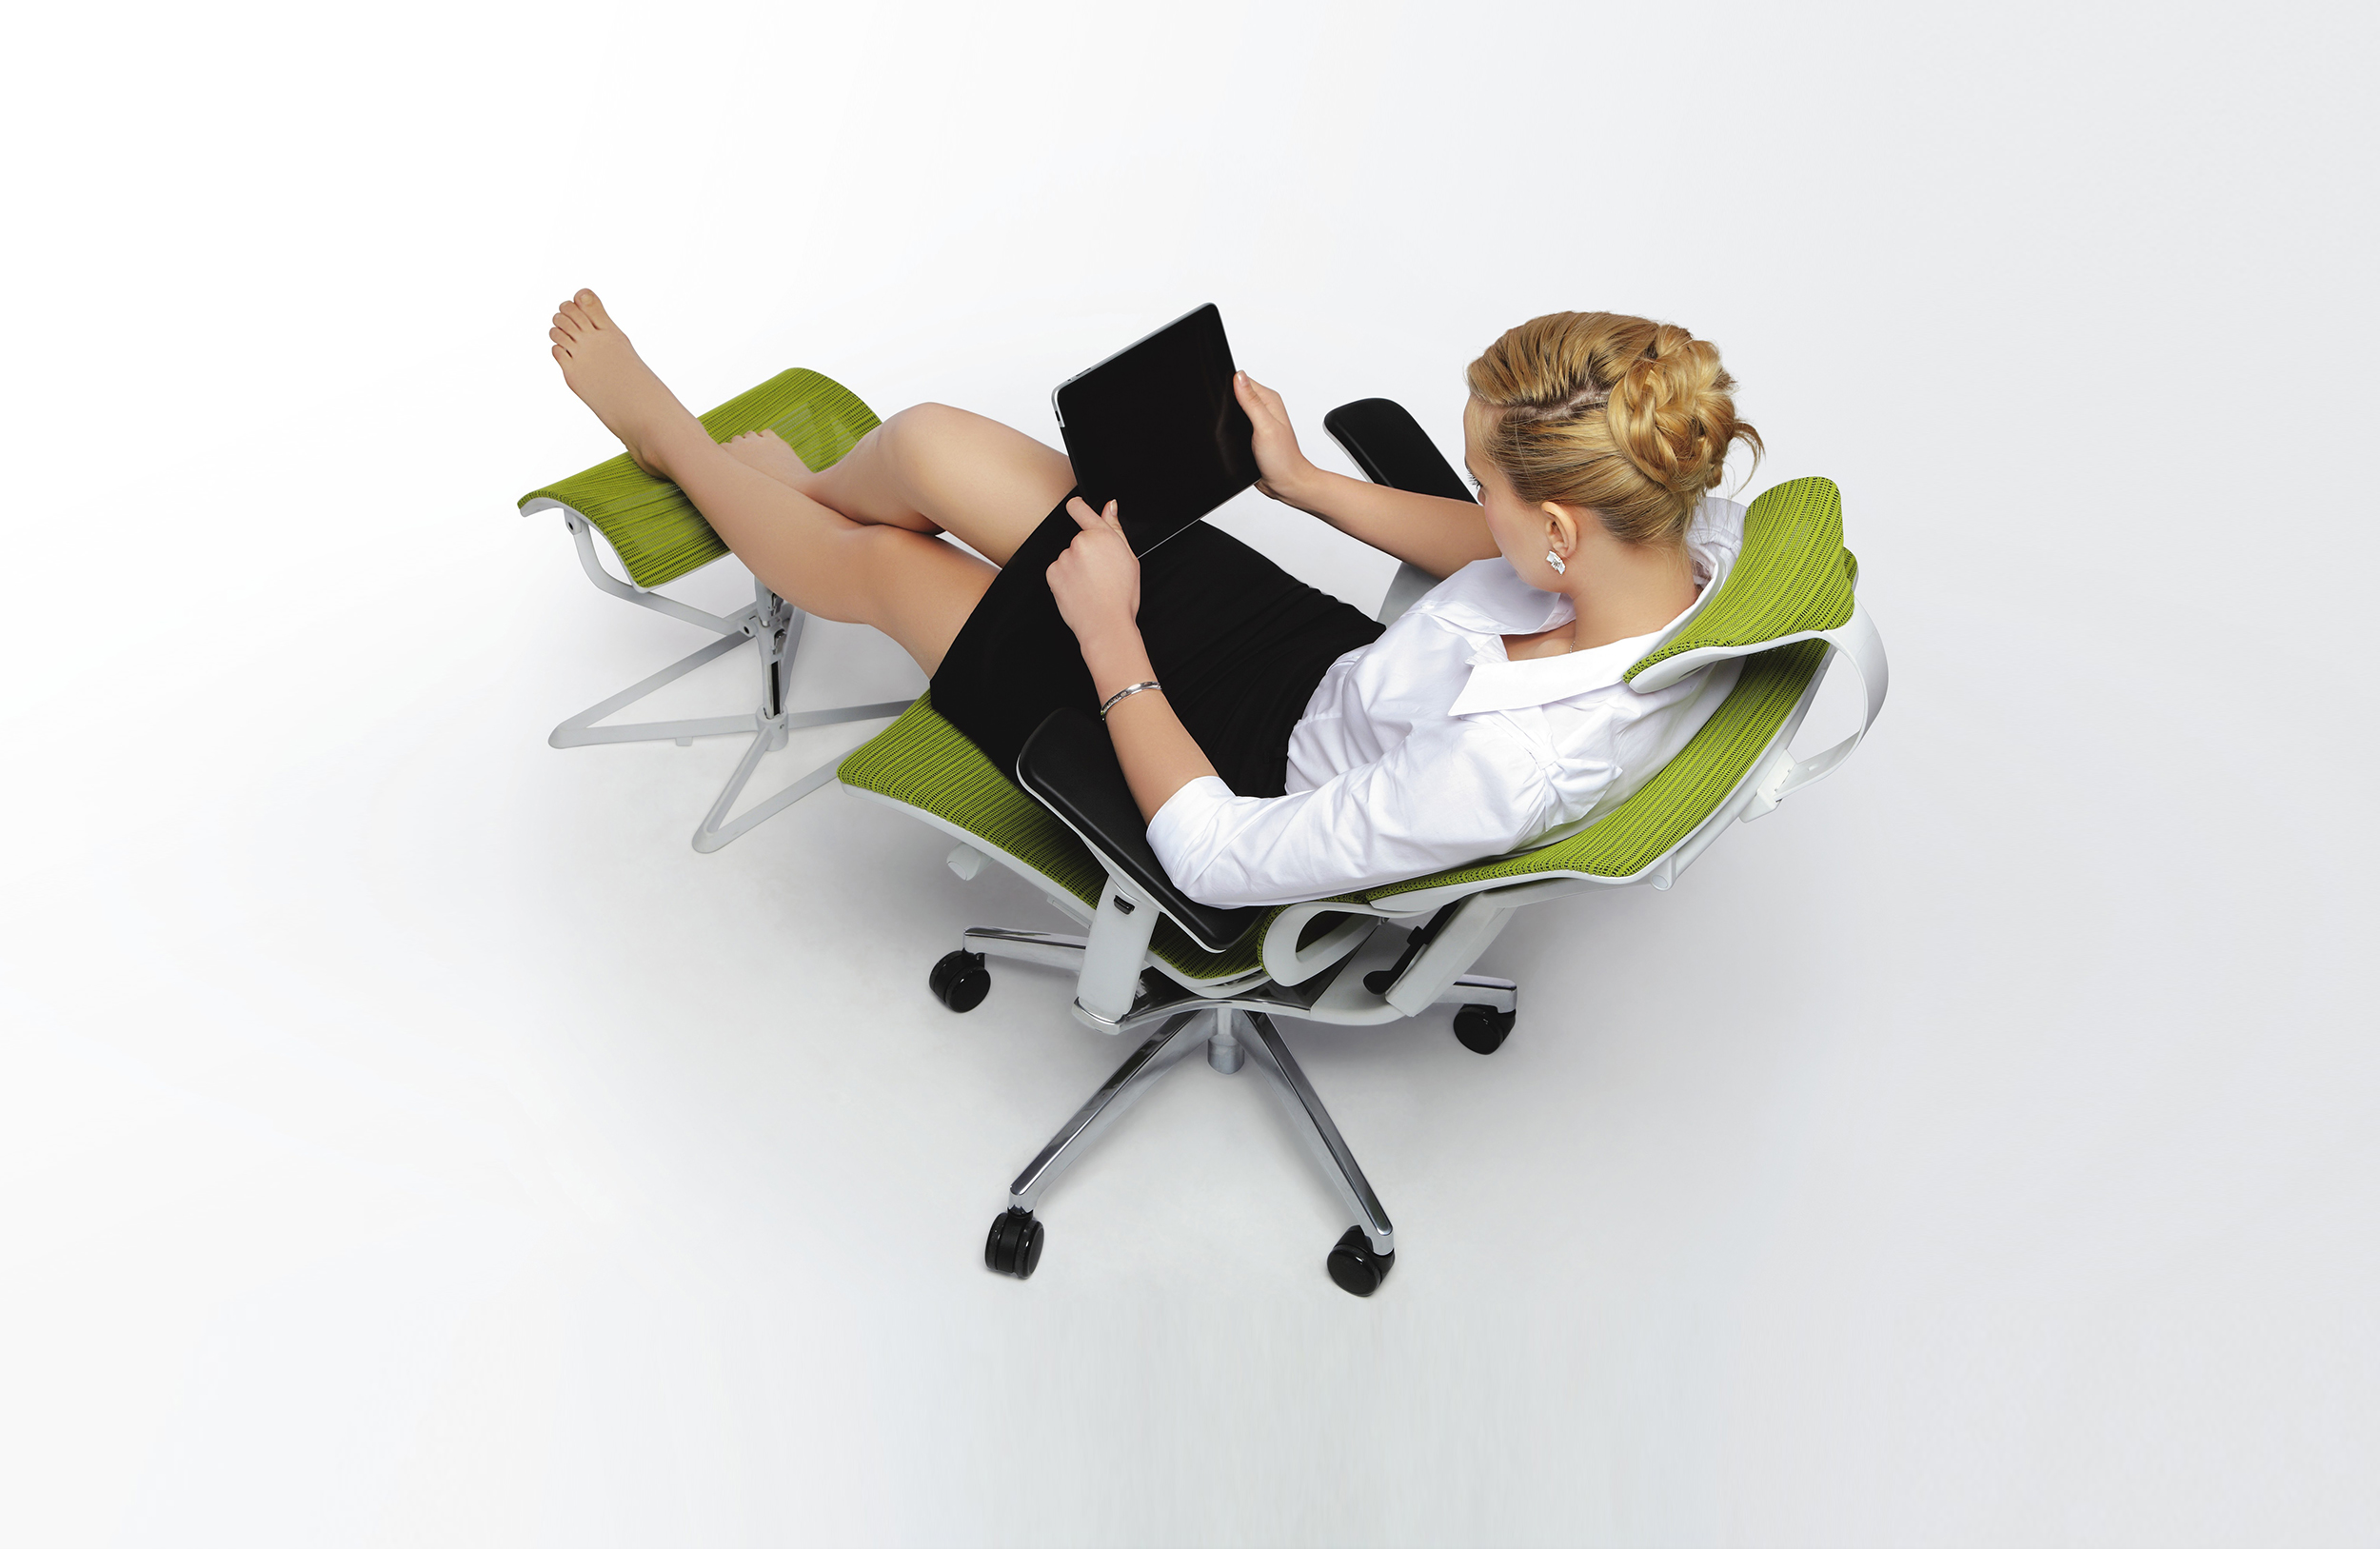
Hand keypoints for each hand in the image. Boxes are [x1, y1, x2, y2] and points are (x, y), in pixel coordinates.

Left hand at [1045, 496, 1141, 647]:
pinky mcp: (1052, 573)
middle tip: (1101, 573)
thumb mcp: (1129, 558)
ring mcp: (1064, 558)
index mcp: (1101, 535)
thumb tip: (1110, 507)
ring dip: (1076, 567)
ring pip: (1068, 557)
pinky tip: (1079, 590)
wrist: (1106, 623)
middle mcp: (1080, 542)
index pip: (1079, 508)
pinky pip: (1058, 570)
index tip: (1076, 507)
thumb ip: (1115, 528)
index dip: (1077, 506)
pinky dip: (1066, 579)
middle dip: (1087, 552)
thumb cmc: (1121, 596)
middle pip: (1078, 540)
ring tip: (1092, 586)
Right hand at [1233, 371, 1319, 506]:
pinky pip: (1234, 425)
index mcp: (1269, 400)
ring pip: (1233, 410)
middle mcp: (1264, 408)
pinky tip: (1230, 436)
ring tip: (1230, 428)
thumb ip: (1251, 402)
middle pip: (1236, 394)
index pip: (1243, 381)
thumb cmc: (1282, 459)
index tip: (1223, 396)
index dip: (1229, 385)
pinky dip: (1229, 428)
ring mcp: (1257, 422)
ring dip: (1227, 417)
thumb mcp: (1265, 427)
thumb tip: (1239, 377)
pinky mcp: (1251, 434)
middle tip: (1227, 417)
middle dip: (1226, 402)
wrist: (1286, 483)